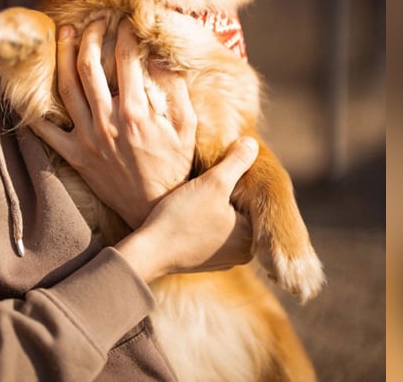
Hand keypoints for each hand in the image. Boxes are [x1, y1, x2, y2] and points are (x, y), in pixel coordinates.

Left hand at [30, 18, 196, 228]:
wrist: (152, 206)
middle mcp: (107, 120)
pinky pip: (46, 130)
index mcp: (137, 111)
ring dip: (63, 56)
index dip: (125, 32)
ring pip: (66, 87)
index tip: (127, 20)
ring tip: (65, 33)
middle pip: (89, 65)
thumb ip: (176, 90)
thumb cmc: (173, 165)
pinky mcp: (74, 155)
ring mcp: (86, 137)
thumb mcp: (187, 126)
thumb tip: (161, 58)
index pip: (126, 58)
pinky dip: (37, 108)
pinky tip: (36, 86)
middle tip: (94, 20)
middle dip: (90, 35)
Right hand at [115, 137, 258, 282]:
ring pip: (224, 219)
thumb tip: (253, 143)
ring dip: (214, 204)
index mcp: (252, 238)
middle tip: (209, 177)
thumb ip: (236, 161)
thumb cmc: (183, 217)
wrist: (148, 252)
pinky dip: (203, 219)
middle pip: (240, 210)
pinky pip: (210, 231)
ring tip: (197, 192)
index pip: (254, 198)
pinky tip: (189, 209)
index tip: (222, 168)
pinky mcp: (203, 259)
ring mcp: (222, 259)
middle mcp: (242, 254)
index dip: (240, 177)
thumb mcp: (213, 183)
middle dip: (228, 192)